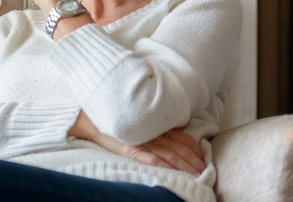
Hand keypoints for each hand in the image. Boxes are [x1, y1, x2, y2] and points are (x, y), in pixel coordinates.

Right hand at [69, 111, 204, 174]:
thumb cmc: (117, 119)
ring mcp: (141, 141)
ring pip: (169, 155)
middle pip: (178, 148)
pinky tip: (168, 171)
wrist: (91, 119)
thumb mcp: (141, 119)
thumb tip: (182, 123)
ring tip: (195, 175)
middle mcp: (151, 133)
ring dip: (183, 166)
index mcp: (155, 126)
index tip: (203, 157)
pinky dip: (160, 164)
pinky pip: (148, 158)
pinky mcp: (129, 149)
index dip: (195, 148)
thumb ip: (158, 123)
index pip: (181, 137)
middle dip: (193, 161)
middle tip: (203, 170)